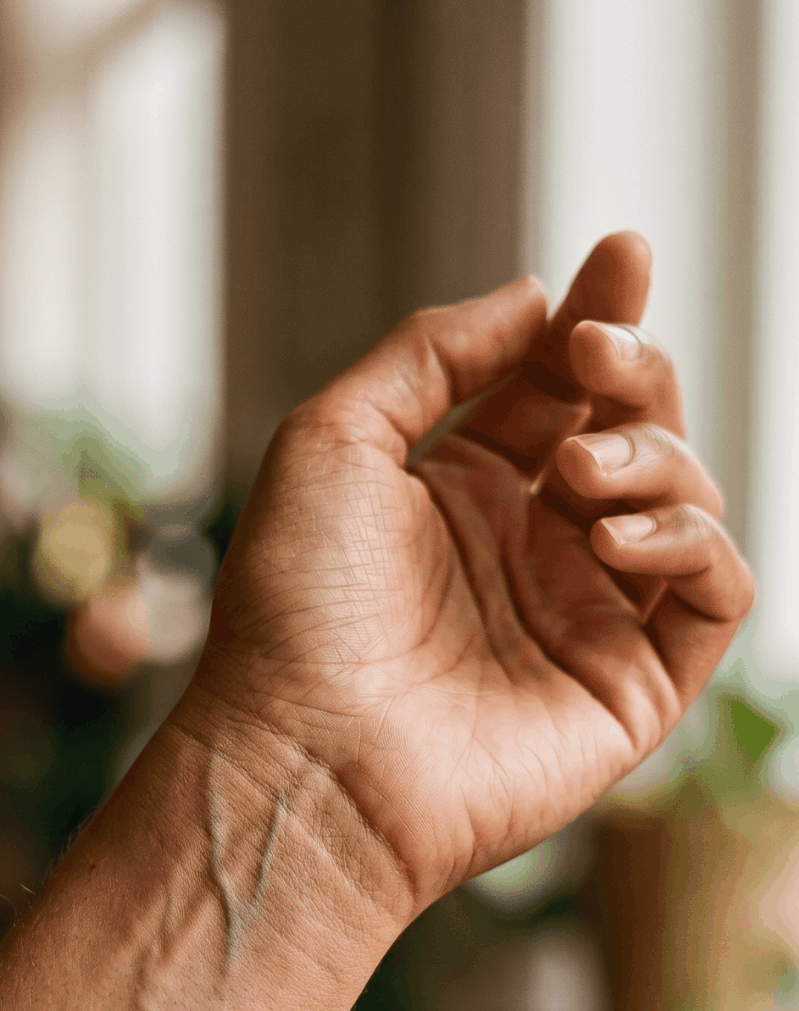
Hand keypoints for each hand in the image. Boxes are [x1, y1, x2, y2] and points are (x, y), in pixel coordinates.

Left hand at [186, 233, 753, 919]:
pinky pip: (715, 598)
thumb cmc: (294, 609)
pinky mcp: (629, 691)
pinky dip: (693, 546)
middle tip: (594, 357)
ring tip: (579, 477)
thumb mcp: (334, 440)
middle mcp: (530, 552)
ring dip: (654, 458)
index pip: (558, 388)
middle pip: (633, 430)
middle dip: (633, 371)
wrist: (305, 755)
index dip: (596, 317)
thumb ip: (433, 354)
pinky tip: (617, 538)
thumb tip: (532, 299)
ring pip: (684, 503)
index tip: (619, 255)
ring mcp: (584, 620)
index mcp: (461, 494)